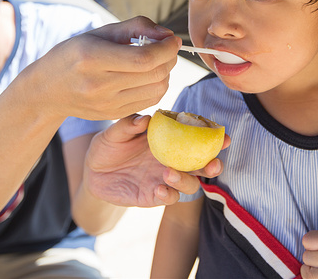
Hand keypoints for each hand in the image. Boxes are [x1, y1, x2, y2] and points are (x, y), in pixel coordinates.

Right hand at [32, 16, 180, 120]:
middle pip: (154, 75)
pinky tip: (148, 75)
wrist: (48, 89)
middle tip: (167, 48)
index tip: (172, 39)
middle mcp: (99, 85)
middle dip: (169, 58)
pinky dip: (157, 86)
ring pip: (156, 90)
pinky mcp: (113, 114)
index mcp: (92, 58)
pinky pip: (149, 101)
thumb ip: (137, 27)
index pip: (143, 59)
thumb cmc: (75, 54)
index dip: (166, 49)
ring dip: (166, 73)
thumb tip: (167, 34)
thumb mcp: (100, 32)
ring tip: (157, 61)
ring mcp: (106, 104)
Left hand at [84, 114, 227, 206]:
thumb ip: (128, 124)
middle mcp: (172, 160)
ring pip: (189, 184)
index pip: (197, 138)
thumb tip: (145, 119)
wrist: (91, 172)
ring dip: (186, 180)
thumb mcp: (114, 132)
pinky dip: (168, 195)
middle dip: (213, 166)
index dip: (214, 139)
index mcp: (169, 140)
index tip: (225, 138)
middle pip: (202, 165)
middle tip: (213, 165)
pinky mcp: (153, 196)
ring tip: (168, 172)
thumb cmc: (107, 145)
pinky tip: (159, 188)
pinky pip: (169, 198)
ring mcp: (165, 179)